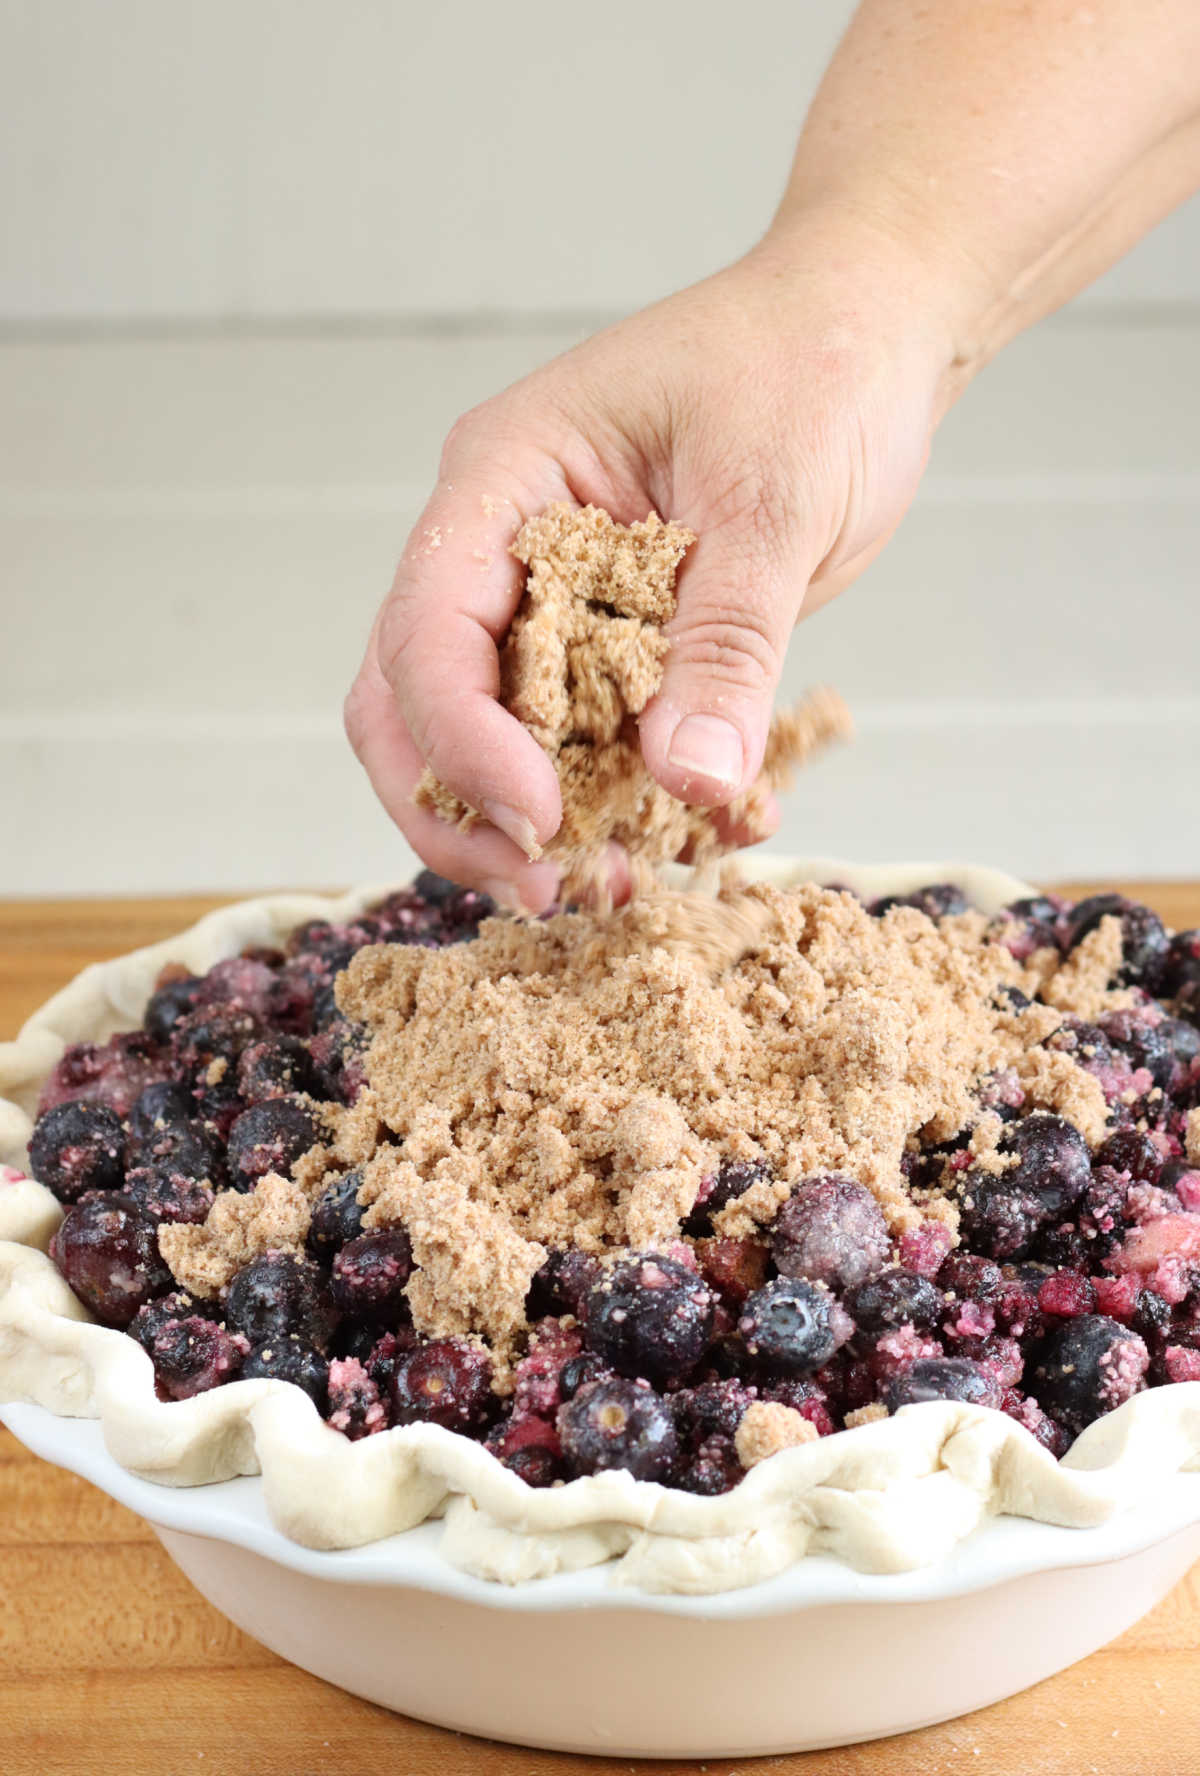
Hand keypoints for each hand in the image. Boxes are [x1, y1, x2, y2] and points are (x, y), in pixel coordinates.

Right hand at [345, 214, 954, 911]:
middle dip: (458, 808)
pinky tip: (690, 838)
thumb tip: (692, 785)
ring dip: (530, 825)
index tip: (539, 819)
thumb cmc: (812, 366)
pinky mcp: (616, 646)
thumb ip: (727, 644)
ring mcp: (553, 599)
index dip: (462, 741)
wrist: (875, 339)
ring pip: (486, 737)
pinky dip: (623, 801)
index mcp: (505, 479)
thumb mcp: (774, 501)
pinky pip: (589, 743)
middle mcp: (504, 546)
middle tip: (543, 887)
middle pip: (412, 700)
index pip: (426, 628)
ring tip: (607, 887)